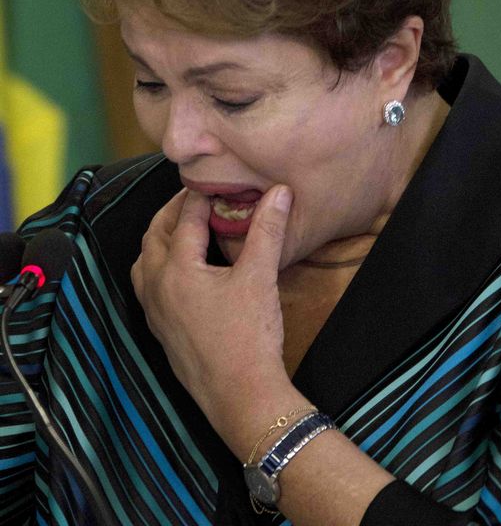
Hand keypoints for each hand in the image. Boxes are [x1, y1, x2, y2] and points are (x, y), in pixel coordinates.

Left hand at [131, 184, 298, 447]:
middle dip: (172, 212)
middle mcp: (156, 286)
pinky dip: (157, 266)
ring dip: (159, 239)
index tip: (214, 182)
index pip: (184, 219)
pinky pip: (147, 287)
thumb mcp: (260, 276)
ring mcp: (154, 312)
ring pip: (144, 262)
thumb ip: (267, 230)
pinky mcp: (160, 331)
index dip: (199, 197)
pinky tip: (180, 272)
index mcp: (177, 269)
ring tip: (182, 228)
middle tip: (195, 198)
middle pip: (154, 235)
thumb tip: (278, 192)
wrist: (242, 397)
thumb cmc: (250, 335)